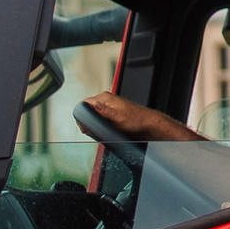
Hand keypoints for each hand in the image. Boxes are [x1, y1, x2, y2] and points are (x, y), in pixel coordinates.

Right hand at [81, 92, 200, 141]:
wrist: (147, 125)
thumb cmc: (136, 120)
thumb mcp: (118, 117)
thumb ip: (104, 111)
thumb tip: (94, 104)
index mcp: (105, 97)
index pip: (84, 103)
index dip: (82, 115)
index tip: (85, 125)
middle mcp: (105, 101)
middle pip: (87, 110)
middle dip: (87, 121)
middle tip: (92, 131)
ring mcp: (108, 108)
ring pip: (93, 116)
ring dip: (93, 124)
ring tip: (100, 130)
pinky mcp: (111, 115)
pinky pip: (99, 119)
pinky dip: (99, 125)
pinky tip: (104, 130)